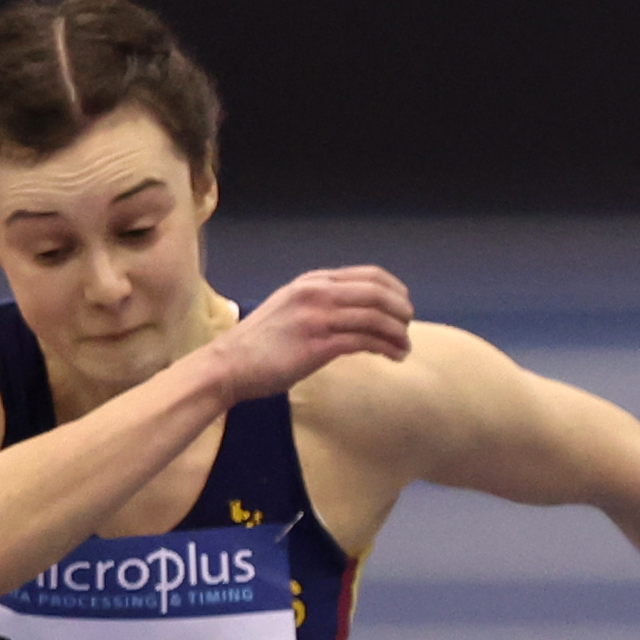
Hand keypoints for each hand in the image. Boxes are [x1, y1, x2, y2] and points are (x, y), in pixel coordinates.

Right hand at [201, 266, 413, 401]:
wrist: (230, 363)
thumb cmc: (263, 342)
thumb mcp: (292, 307)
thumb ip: (323, 302)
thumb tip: (361, 311)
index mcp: (312, 282)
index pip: (369, 275)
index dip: (395, 290)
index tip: (404, 306)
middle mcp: (316, 293)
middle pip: (378, 293)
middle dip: (402, 311)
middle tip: (409, 327)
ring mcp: (317, 318)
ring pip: (376, 318)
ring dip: (399, 334)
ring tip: (405, 348)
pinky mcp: (318, 344)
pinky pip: (366, 341)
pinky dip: (387, 348)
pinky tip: (394, 356)